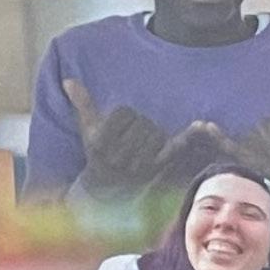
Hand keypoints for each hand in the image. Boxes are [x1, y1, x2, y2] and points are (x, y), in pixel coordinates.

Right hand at [61, 78, 225, 192]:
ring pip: (157, 134)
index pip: (123, 113)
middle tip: (131, 139)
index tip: (118, 127)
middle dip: (139, 125)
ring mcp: (140, 164)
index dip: (123, 116)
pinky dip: (188, 137)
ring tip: (141, 146)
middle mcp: (120, 155)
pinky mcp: (159, 171)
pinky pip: (175, 149)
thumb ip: (82, 103)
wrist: (107, 189)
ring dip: (153, 135)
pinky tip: (200, 125)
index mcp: (102, 141)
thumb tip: (69, 80)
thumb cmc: (98, 152)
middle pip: (142, 122)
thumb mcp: (87, 128)